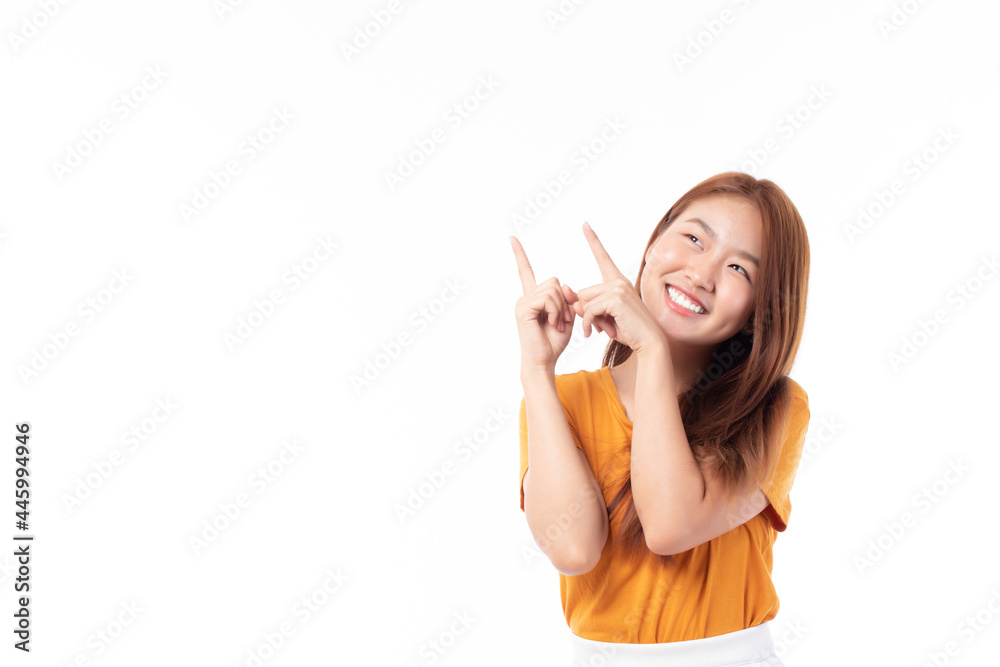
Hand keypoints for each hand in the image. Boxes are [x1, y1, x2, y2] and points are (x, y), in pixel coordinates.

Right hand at [510, 235, 577, 371]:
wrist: (544, 360)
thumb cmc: (554, 341)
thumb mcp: (567, 315)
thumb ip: (567, 298)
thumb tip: (566, 286)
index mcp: (533, 297)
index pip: (526, 271)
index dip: (519, 254)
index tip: (511, 238)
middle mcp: (524, 297)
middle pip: (554, 282)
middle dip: (565, 301)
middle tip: (563, 320)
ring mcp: (522, 302)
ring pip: (553, 290)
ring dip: (562, 308)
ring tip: (557, 324)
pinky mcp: (523, 309)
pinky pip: (548, 298)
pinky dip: (556, 311)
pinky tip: (553, 324)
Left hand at [571, 222, 668, 356]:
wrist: (648, 342)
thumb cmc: (628, 331)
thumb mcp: (603, 317)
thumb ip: (587, 307)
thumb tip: (569, 297)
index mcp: (617, 281)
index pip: (602, 257)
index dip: (593, 240)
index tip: (584, 224)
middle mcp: (618, 280)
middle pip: (583, 292)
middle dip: (586, 312)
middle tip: (599, 326)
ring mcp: (618, 287)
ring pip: (584, 301)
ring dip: (588, 319)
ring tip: (602, 329)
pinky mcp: (616, 298)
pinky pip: (589, 310)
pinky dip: (588, 323)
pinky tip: (594, 332)